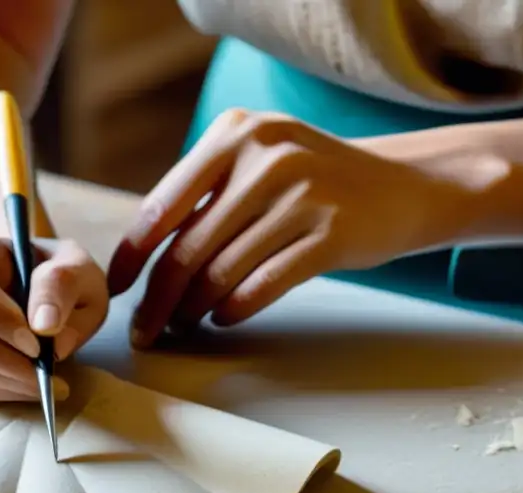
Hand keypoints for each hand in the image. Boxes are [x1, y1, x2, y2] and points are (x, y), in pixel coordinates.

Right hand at [0, 238, 107, 401]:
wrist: (36, 287)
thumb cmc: (54, 276)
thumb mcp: (75, 269)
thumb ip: (61, 286)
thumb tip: (44, 326)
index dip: (5, 327)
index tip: (40, 345)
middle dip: (11, 364)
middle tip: (49, 372)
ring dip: (11, 382)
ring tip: (47, 380)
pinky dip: (1, 391)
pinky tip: (27, 383)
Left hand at [107, 108, 470, 346]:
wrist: (405, 184)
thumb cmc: (316, 181)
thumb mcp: (260, 160)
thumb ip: (207, 193)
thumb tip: (145, 256)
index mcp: (235, 133)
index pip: (164, 205)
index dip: (133, 256)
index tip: (118, 289)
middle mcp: (266, 156)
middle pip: (188, 248)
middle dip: (158, 298)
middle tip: (144, 329)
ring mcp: (302, 194)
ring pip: (222, 272)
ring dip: (193, 309)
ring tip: (182, 323)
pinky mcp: (332, 233)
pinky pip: (264, 284)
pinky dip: (235, 309)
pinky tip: (223, 317)